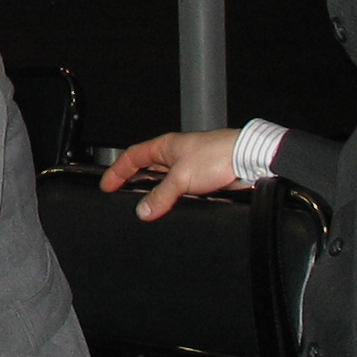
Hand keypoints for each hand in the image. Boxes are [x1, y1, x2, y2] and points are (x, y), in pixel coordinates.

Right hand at [98, 131, 242, 221]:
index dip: (117, 171)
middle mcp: (176, 155)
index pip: (132, 157)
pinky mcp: (204, 179)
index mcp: (165, 146)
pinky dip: (173, 200)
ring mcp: (190, 167)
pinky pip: (181, 192)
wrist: (249, 160)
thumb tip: (144, 210)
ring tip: (146, 207)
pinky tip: (172, 209)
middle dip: (133, 182)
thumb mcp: (181, 177)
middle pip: (147, 169)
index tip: (107, 185)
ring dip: (155, 193)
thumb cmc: (218, 154)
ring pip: (165, 182)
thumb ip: (161, 196)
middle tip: (121, 196)